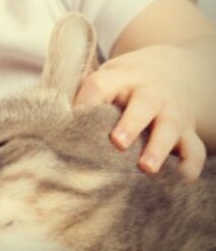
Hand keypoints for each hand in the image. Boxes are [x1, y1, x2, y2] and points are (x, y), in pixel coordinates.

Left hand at [74, 45, 206, 179]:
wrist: (171, 70)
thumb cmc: (125, 83)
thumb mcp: (106, 78)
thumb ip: (86, 98)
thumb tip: (55, 127)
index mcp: (120, 78)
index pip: (101, 84)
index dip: (89, 99)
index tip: (75, 116)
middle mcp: (148, 92)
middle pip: (142, 105)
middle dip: (130, 124)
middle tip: (117, 143)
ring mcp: (170, 111)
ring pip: (168, 127)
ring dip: (158, 147)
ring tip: (146, 168)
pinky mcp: (187, 130)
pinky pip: (194, 148)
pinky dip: (189, 164)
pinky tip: (179, 180)